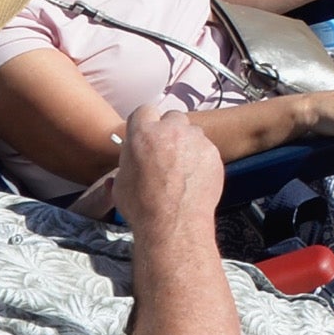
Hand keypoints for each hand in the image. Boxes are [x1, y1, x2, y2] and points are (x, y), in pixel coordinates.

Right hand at [112, 102, 222, 236]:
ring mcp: (194, 139)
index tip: (147, 135)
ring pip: (192, 132)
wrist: (174, 224)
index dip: (145, 123)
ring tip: (182, 168)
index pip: (145, 110)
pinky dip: (201, 158)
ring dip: (187, 144)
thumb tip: (124, 169)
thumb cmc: (142, 207)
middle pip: (172, 118)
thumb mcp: (120, 185)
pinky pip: (206, 148)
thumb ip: (126, 166)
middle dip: (169, 131)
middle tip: (166, 152)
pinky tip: (195, 177)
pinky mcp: (212, 152)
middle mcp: (170, 130)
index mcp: (142, 133)